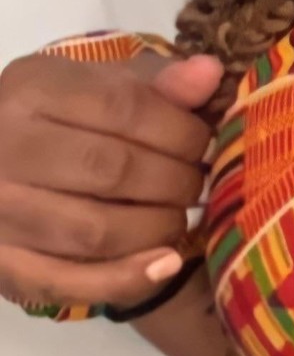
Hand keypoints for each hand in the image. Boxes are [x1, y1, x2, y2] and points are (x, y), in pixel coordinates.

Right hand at [0, 48, 221, 310]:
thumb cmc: (61, 116)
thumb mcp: (101, 84)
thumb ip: (156, 81)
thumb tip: (210, 73)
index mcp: (31, 90)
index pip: (123, 108)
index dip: (181, 130)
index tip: (206, 144)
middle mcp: (3, 148)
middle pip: (111, 170)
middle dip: (174, 181)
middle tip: (198, 184)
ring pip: (95, 231)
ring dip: (157, 227)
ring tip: (179, 216)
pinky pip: (67, 282)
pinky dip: (125, 278)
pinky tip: (165, 264)